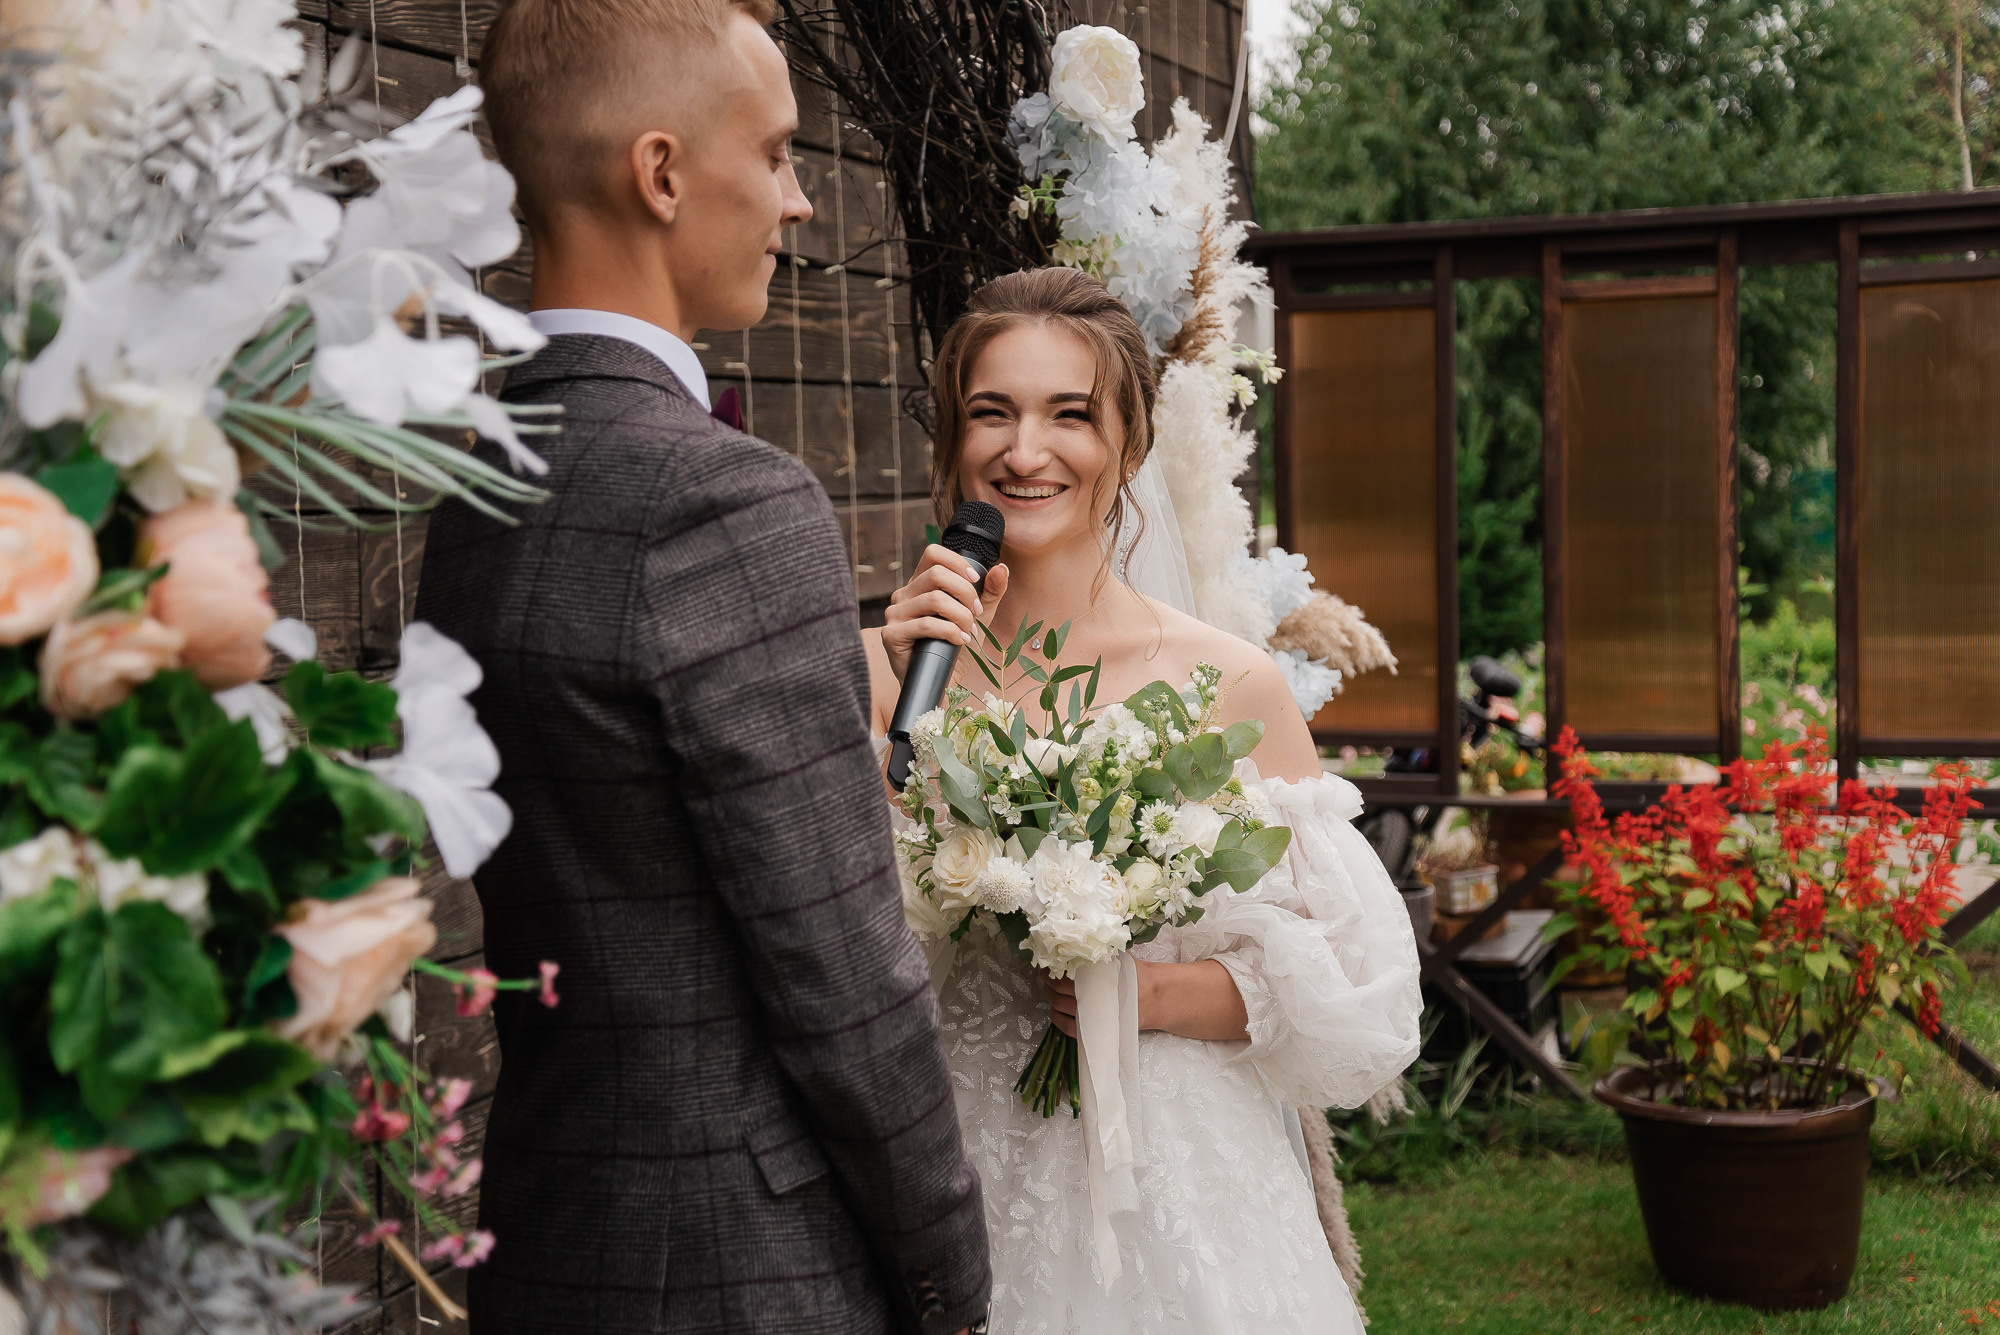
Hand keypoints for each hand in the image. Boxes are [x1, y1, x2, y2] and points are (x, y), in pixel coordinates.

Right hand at [881, 544, 1008, 683]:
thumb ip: (990, 592)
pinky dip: (949, 632)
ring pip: (933, 599)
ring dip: (960, 615)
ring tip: (969, 631)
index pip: (933, 554)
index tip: (976, 580)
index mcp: (920, 585)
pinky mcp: (891, 635)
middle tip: (976, 613)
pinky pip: (925, 624)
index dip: (957, 563)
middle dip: (965, 592)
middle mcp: (904, 595)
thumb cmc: (956, 648)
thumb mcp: (979, 616)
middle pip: (936, 574)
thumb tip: (1002, 568)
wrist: (942, 683)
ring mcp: (894, 614)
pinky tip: (960, 641)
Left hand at [1045, 961, 1248, 1041]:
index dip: (1052, 970)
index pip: (1065, 976)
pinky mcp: (1094, 1030)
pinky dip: (1057, 1019)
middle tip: (1046, 975)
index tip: (1047, 963)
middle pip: (1058, 992)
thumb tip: (1084, 932)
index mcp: (1099, 979)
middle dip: (1048, 983)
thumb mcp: (1119, 957)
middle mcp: (1094, 998)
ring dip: (1050, 999)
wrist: (1153, 999)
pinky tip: (1054, 1011)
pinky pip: (1068, 1028)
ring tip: (1049, 990)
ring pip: (1060, 1008)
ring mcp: (1093, 1016)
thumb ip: (1102, 949)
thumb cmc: (1134, 976)